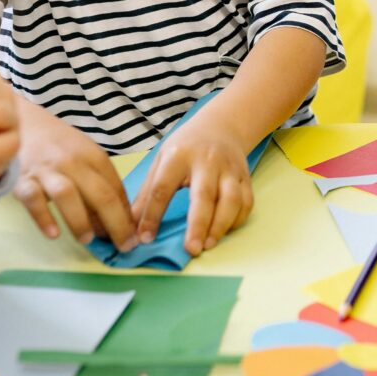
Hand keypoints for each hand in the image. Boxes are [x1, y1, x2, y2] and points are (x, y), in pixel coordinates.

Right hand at [14, 98, 136, 249]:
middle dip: (116, 224)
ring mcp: (46, 170)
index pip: (117, 190)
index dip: (128, 216)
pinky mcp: (21, 178)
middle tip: (124, 246)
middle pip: (100, 194)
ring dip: (80, 221)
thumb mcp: (87, 158)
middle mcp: (73, 162)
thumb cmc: (60, 147)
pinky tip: (54, 235)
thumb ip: (103, 186)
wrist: (19, 122)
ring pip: (67, 195)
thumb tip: (122, 222)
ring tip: (88, 240)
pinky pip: (32, 199)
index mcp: (94, 158)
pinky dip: (43, 218)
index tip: (135, 238)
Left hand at [132, 119, 252, 256]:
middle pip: (204, 195)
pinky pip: (246, 203)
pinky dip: (236, 221)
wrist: (222, 126)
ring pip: (231, 200)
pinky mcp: (245, 178)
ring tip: (208, 245)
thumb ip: (148, 190)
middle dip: (197, 224)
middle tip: (191, 249)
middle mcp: (207, 161)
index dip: (152, 214)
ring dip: (221, 226)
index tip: (145, 238)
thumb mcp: (161, 160)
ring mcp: (230, 169)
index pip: (162, 188)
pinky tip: (223, 232)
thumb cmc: (186, 147)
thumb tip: (130, 222)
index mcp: (178, 156)